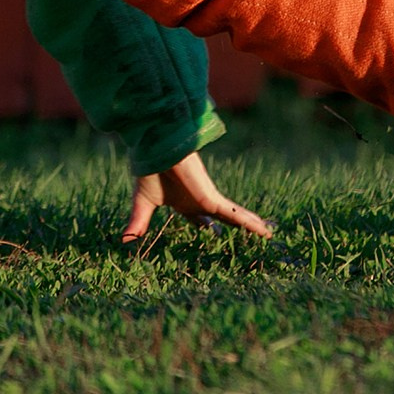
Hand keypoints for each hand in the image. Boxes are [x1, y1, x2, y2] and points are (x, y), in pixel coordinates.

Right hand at [121, 151, 274, 242]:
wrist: (157, 151)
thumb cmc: (150, 172)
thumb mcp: (143, 204)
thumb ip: (138, 223)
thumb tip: (124, 242)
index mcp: (184, 203)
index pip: (199, 219)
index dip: (206, 226)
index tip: (213, 231)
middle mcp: (199, 202)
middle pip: (222, 218)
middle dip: (235, 226)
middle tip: (251, 234)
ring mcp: (208, 200)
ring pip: (234, 218)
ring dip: (251, 226)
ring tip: (269, 234)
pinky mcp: (211, 199)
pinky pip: (234, 215)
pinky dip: (250, 223)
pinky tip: (264, 230)